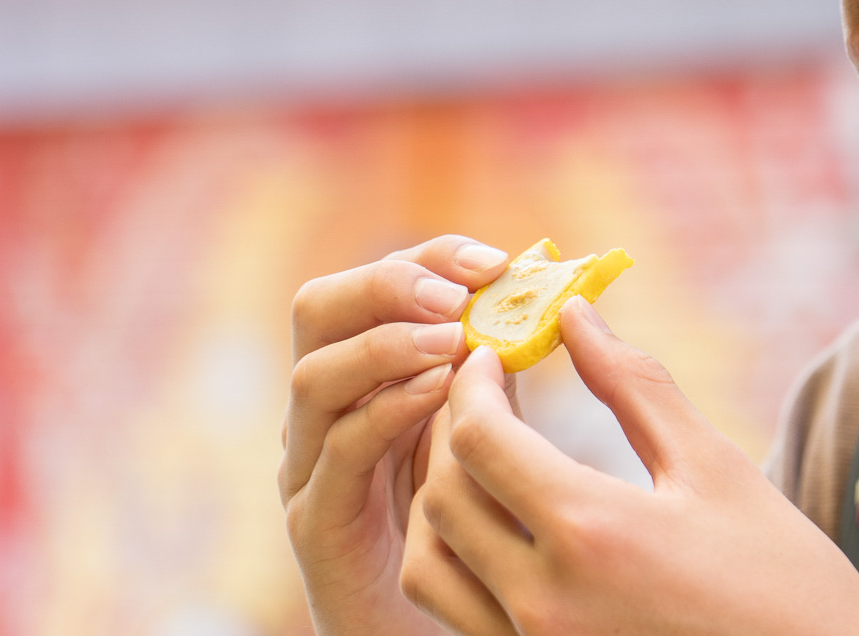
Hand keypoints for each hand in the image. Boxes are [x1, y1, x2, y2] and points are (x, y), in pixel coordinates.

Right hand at [281, 235, 512, 635]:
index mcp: (366, 375)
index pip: (374, 284)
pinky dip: (384, 413)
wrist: (452, 622)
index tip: (496, 260)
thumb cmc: (471, 528)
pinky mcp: (318, 524)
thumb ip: (494, 372)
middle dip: (389, 284)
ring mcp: (311, 466)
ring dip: (386, 344)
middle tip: (459, 291)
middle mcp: (326, 410)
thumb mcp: (484, 430)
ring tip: (452, 337)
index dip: (430, 259)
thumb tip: (547, 299)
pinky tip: (437, 394)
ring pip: (314, 377)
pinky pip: (336, 454)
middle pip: (319, 309)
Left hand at [402, 298, 858, 635]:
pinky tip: (503, 523)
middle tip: (485, 391)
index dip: (472, 383)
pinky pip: (460, 616)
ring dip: (442, 501)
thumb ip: (635, 386)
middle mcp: (545, 602)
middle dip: (451, 429)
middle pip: (443, 497)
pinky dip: (459, 560)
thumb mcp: (714, 467)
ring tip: (486, 457)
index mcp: (592, 532)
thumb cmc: (782, 578)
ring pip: (431, 567)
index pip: (480, 440)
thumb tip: (577, 316)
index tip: (493, 353)